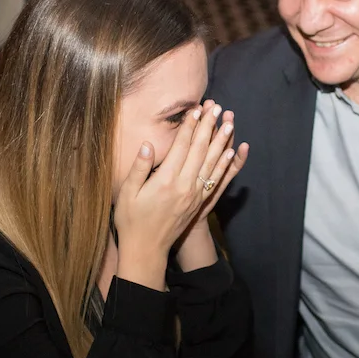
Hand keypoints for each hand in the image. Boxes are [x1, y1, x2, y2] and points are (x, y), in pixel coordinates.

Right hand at [113, 102, 227, 289]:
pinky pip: (216, 180)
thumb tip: (147, 144)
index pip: (182, 146)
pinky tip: (231, 153)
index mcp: (166, 180)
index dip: (190, 126)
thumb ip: (139, 168)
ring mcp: (195, 195)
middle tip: (217, 108)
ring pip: (212, 163)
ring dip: (222, 142)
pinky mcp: (199, 203)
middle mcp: (184, 186)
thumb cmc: (131, 220)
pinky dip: (225, 165)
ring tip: (229, 124)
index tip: (197, 109)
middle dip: (209, 127)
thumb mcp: (127, 193)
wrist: (146, 249)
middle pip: (201, 150)